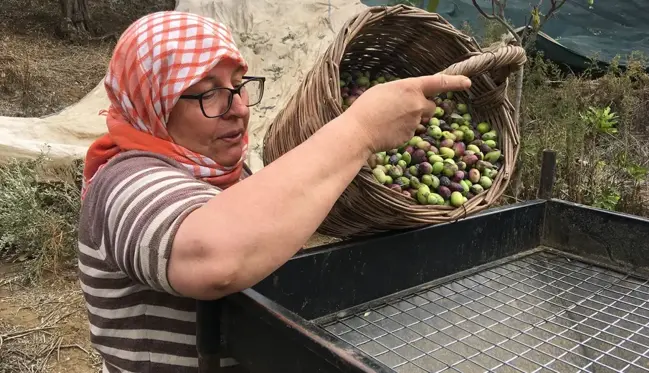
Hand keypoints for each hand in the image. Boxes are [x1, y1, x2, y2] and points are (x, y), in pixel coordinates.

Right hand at [343, 74, 471, 152]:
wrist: (359, 132)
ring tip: (389, 119)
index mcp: (411, 87)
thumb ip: (403, 91)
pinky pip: (411, 131)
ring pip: (420, 119)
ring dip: (411, 119)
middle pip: (431, 105)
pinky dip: (402, 130)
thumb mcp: (385, 90)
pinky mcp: (410, 136)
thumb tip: (410, 97)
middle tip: (402, 109)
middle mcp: (418, 104)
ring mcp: (415, 122)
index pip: (439, 82)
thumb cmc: (367, 107)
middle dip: (422, 107)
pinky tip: (387, 130)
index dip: (455, 82)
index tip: (467, 82)